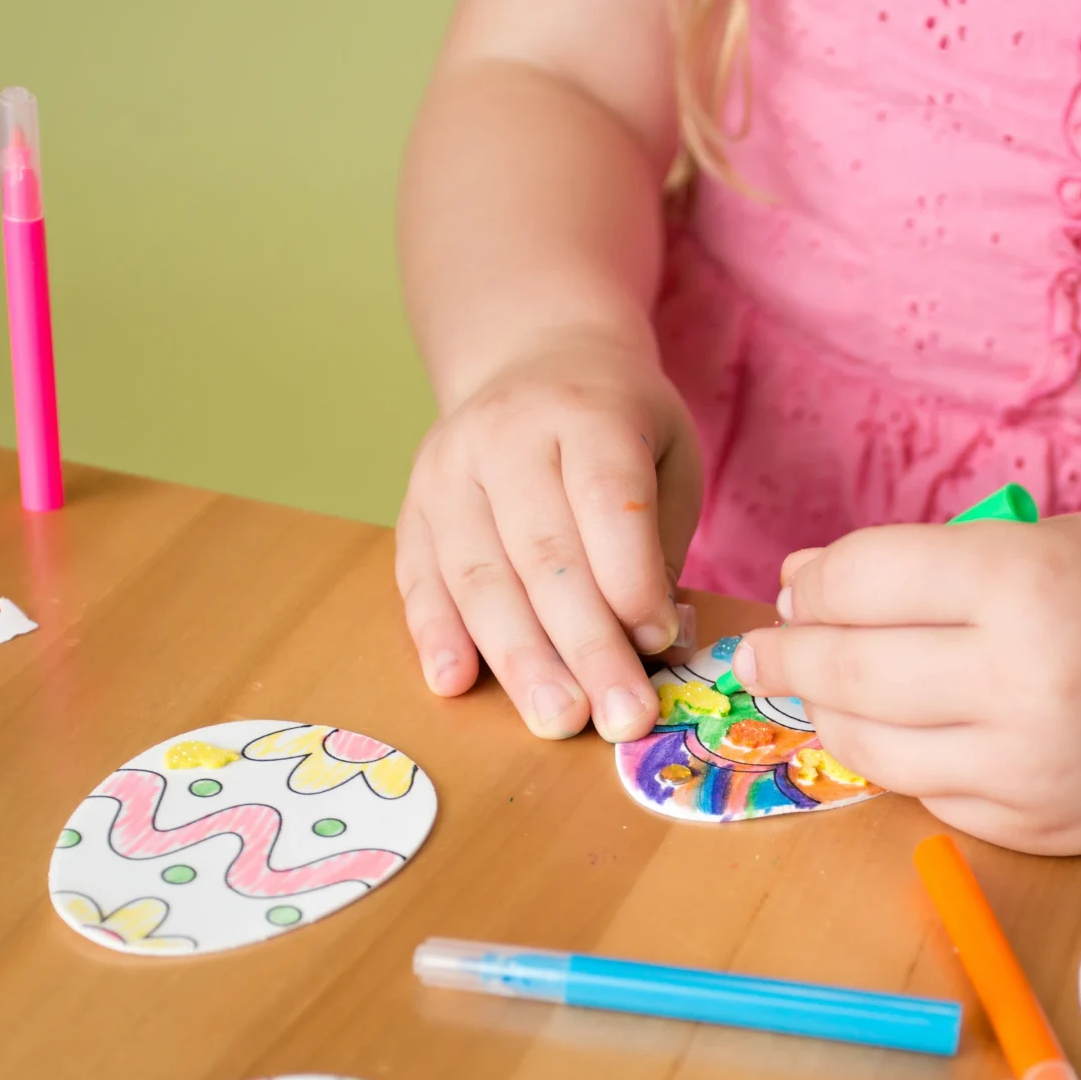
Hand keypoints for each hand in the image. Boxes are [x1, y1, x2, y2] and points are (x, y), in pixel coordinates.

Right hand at [396, 330, 701, 739]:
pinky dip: (435, 635)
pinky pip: (419, 578)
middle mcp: (506, 436)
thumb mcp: (667, 456)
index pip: (604, 499)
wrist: (532, 359)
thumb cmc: (618, 426)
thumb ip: (659, 543)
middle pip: (543, 553)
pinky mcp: (413, 508)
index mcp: (584, 412)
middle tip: (619, 716)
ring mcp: (447, 472)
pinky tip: (454, 683)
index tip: (658, 642)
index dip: (630, 577)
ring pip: (479, 576)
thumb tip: (651, 642)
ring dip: (519, 659)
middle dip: (584, 645)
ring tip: (556, 720)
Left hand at [732, 513, 1080, 854]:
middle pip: (850, 673)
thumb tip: (801, 594)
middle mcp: (1027, 683)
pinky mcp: (1047, 829)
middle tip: (759, 654)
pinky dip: (910, 763)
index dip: (813, 586)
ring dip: (834, 718)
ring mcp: (1036, 770)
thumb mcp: (1053, 542)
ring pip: (877, 751)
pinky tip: (914, 731)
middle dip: (788, 660)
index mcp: (1030, 585)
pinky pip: (936, 799)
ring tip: (824, 691)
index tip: (794, 591)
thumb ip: (930, 569)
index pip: (862, 583)